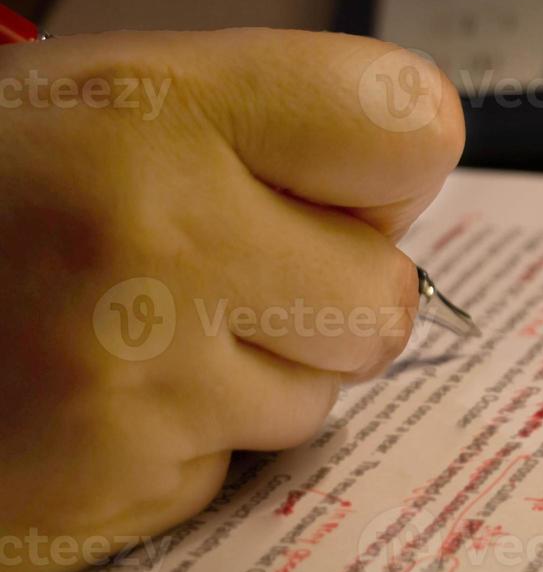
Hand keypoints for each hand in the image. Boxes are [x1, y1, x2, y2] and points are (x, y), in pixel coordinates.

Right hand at [0, 29, 463, 571]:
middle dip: (324, 292)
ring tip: (134, 326)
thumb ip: (273, 124)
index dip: (383, 167)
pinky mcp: (109, 476)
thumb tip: (408, 184)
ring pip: (323, 394)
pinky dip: (185, 440)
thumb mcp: (115, 95)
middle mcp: (153, 229)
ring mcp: (133, 369)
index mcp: (163, 102)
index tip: (335, 178)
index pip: (412, 127)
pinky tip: (99, 393)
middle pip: (389, 293)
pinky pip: (236, 465)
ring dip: (255, 374)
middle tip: (221, 267)